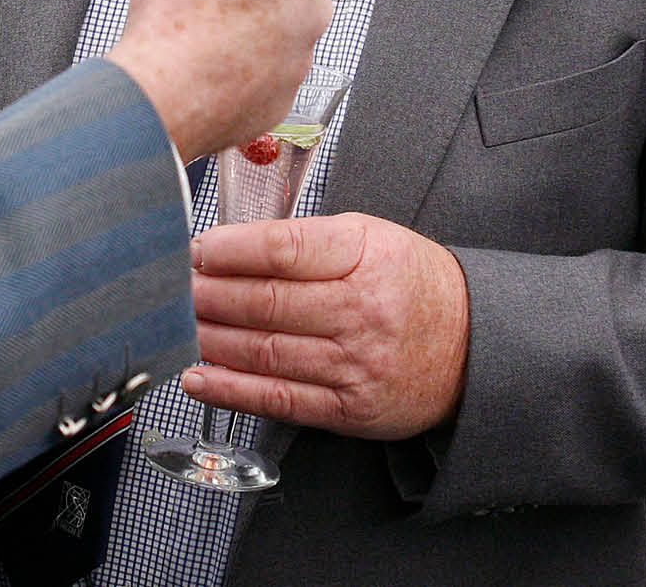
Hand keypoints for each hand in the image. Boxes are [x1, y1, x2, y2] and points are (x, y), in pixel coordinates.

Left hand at [183, 211, 469, 440]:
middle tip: (172, 286)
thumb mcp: (371, 237)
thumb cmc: (412, 283)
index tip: (197, 248)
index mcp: (366, 256)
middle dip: (207, 293)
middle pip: (265, 302)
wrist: (473, 345)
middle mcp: (361, 311)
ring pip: (264, 351)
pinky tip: (198, 375)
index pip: (283, 249)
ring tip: (177, 323)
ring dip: (210, 338)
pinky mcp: (348, 408)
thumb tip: (231, 245)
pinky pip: (278, 398)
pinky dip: (230, 389)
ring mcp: (355, 364)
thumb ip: (306, 239)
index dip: (229, 249)